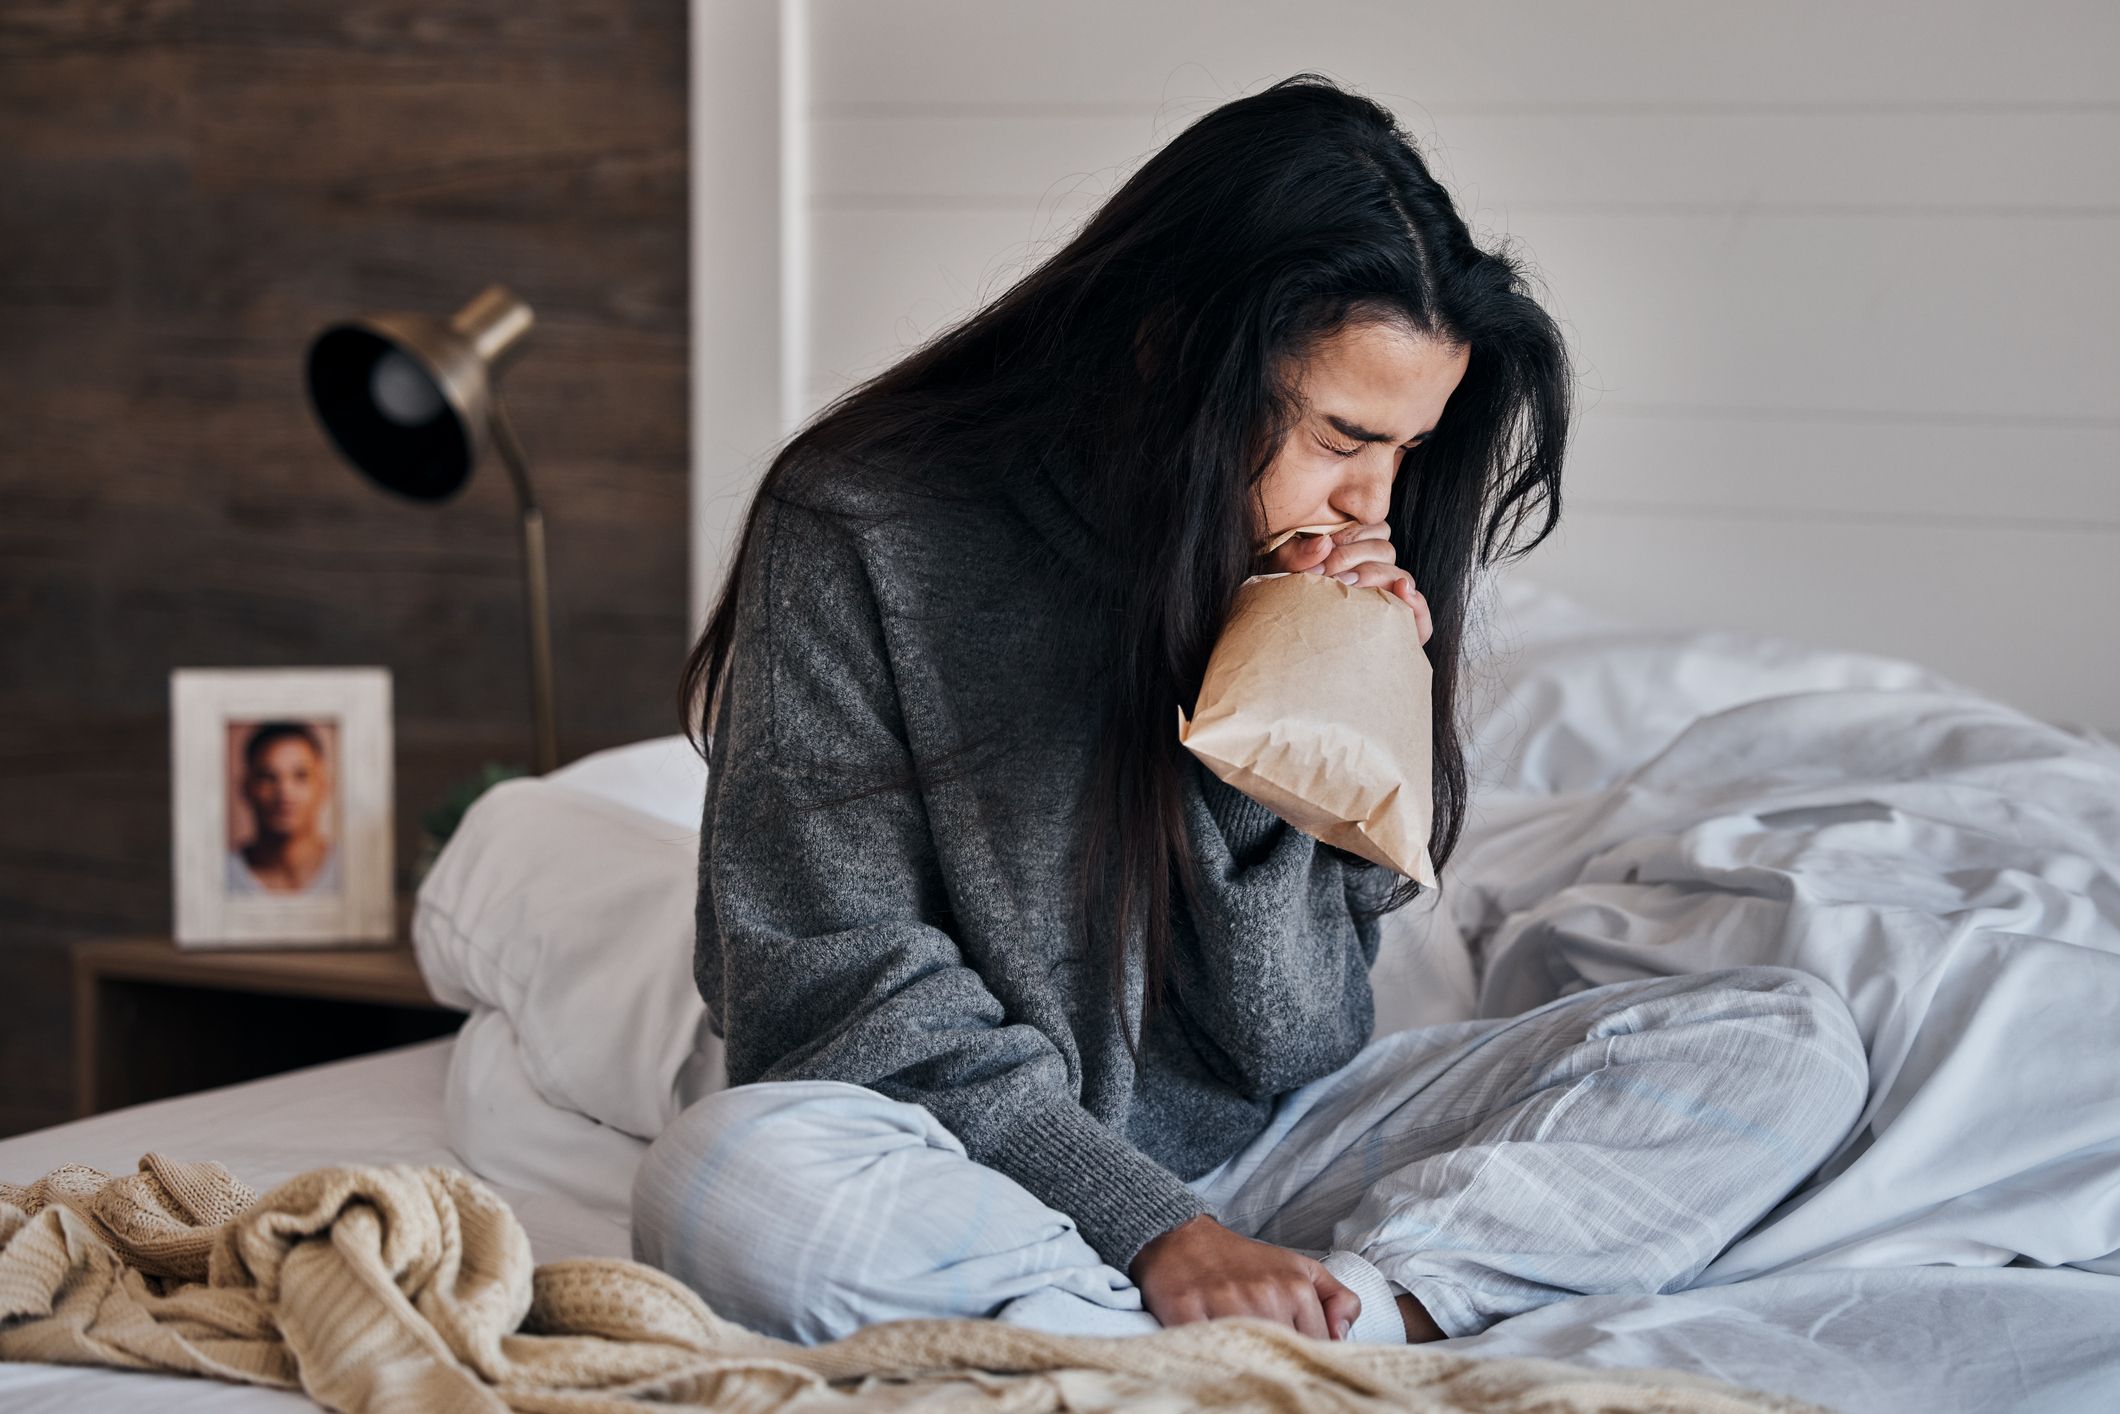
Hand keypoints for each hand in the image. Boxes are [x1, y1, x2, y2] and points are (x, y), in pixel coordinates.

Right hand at [1129, 1214, 1362, 1339]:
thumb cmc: (1244, 1260)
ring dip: (1249, 1364)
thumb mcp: (1301, 1267)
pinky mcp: (1187, 1312)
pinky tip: (1216, 1353)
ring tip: (1244, 1356)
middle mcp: (1265, 1295)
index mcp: (1296, 1287)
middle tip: (1269, 1359)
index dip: (1306, 1357)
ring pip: (1252, 1359)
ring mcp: (1226, 1304)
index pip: (1317, 1347)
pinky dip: (1214, 1358)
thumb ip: (1337, 1298)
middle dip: (1280, 1362)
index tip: (1293, 1357)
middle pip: (1286, 1356)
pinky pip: (1210, 1351)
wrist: (1184, 1238)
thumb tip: (1342, 1335)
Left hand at [1255, 522, 1432, 646]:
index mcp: (1355, 548)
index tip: (1322, 555)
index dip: (1350, 539)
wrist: (1280, 629)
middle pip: (1385, 551)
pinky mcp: (1397, 630)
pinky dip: (1418, 608)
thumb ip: (1297, 554)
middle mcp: (1376, 570)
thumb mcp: (1282, 570)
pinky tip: (1403, 595)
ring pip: (1400, 577)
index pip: (1375, 530)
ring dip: (1375, 577)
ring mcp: (1387, 599)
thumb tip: (1323, 544)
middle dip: (1354, 558)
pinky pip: (1421, 621)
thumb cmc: (1283, 595)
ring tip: (1346, 587)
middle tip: (1326, 576)